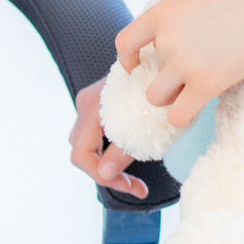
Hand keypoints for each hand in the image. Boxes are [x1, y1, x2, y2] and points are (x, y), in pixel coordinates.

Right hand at [68, 77, 147, 198]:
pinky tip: (130, 154)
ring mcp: (90, 102)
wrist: (162, 56)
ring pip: (87, 144)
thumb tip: (106, 174)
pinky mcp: (100, 103)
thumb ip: (121, 151)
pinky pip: (95, 134)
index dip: (104, 177)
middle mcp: (85, 103)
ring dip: (107, 162)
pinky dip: (109, 150)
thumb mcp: (144, 125)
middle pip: (81, 151)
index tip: (134, 187)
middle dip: (106, 172)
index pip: (81, 155)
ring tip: (133, 175)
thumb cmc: (156, 86)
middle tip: (135, 185)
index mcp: (92, 108)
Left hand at [116, 0, 243, 128]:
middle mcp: (166, 40)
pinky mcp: (205, 84)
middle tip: (183, 79)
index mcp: (160, 13)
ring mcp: (183, 64)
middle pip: (147, 77)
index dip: (128, 59)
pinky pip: (179, 116)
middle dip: (162, 81)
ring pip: (157, 98)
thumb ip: (177, 21)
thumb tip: (168, 42)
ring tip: (191, 92)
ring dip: (171, 98)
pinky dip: (183, 116)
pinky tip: (195, 108)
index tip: (136, 65)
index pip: (125, 42)